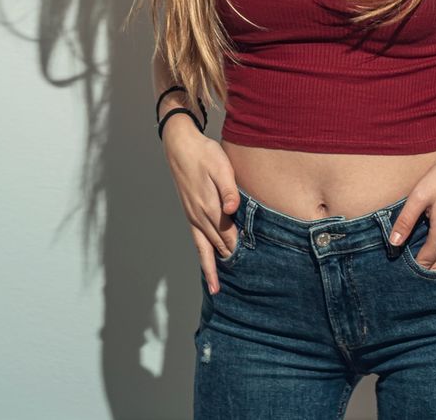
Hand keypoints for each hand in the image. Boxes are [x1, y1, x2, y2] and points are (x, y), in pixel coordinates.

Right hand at [161, 117, 239, 293]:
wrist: (180, 146)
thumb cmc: (205, 154)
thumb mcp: (221, 166)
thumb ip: (228, 190)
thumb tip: (232, 210)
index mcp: (209, 207)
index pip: (229, 236)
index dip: (241, 249)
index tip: (255, 262)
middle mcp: (199, 217)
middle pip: (218, 246)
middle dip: (230, 262)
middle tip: (243, 282)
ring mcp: (192, 217)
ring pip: (203, 249)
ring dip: (211, 267)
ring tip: (215, 288)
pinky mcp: (190, 214)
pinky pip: (197, 241)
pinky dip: (202, 256)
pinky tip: (207, 262)